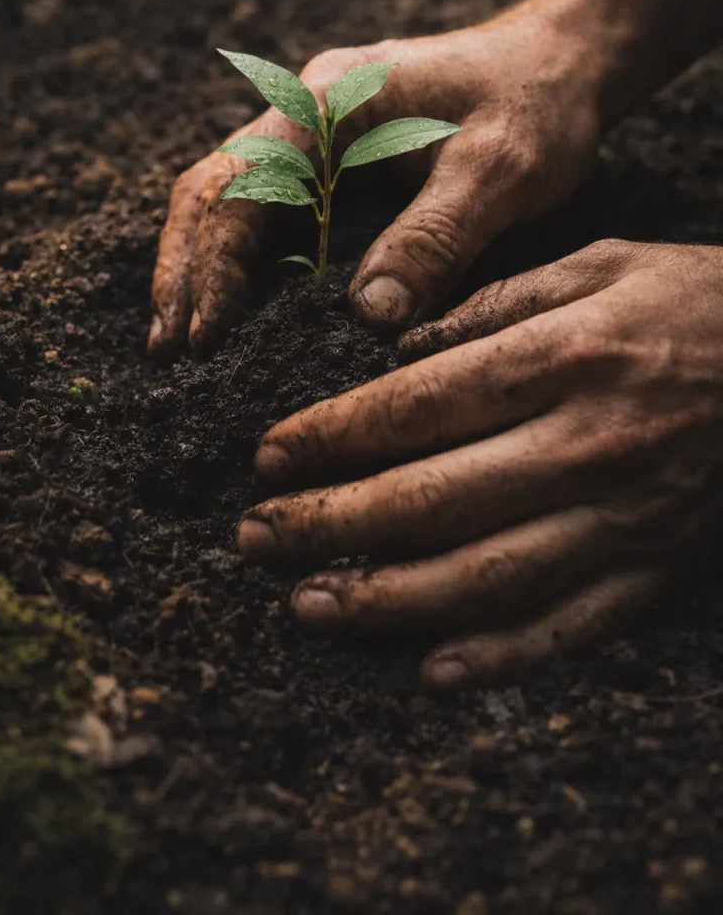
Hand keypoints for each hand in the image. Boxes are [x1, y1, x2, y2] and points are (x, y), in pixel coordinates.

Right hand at [148, 8, 602, 358]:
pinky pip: (268, 209)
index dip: (214, 264)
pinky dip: (239, 259)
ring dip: (200, 266)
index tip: (204, 336)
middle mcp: (307, 112)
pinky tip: (234, 308)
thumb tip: (368, 318)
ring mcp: (316, 135)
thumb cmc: (535, 102)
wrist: (562, 58)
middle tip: (166, 350)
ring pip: (229, 197)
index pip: (242, 184)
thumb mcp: (500, 170)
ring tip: (180, 340)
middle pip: (212, 187)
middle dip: (183, 269)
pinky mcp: (334, 161)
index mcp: (330, 102)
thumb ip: (435, 238)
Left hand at [237, 241, 722, 688]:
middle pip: (434, 497)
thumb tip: (403, 350)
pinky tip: (429, 671)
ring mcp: (626, 517)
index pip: (420, 404)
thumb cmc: (701, 301)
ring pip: (487, 576)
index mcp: (569, 355)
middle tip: (255, 538)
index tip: (268, 456)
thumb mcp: (605, 262)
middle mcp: (589, 443)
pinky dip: (499, 657)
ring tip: (309, 606)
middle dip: (331, 522)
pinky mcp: (657, 567)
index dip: (333, 435)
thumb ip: (500, 302)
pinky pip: (572, 628)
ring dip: (387, 600)